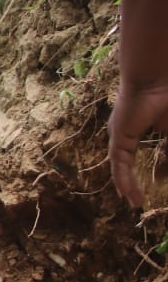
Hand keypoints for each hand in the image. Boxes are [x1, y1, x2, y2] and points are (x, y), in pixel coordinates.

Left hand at [109, 83, 167, 206]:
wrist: (157, 79)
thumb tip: (165, 173)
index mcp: (142, 128)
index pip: (145, 155)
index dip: (155, 171)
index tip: (160, 184)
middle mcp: (128, 133)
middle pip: (130, 164)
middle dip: (134, 183)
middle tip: (139, 201)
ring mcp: (121, 135)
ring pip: (123, 167)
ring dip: (129, 186)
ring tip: (134, 202)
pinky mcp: (118, 137)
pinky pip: (119, 163)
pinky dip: (123, 179)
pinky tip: (126, 193)